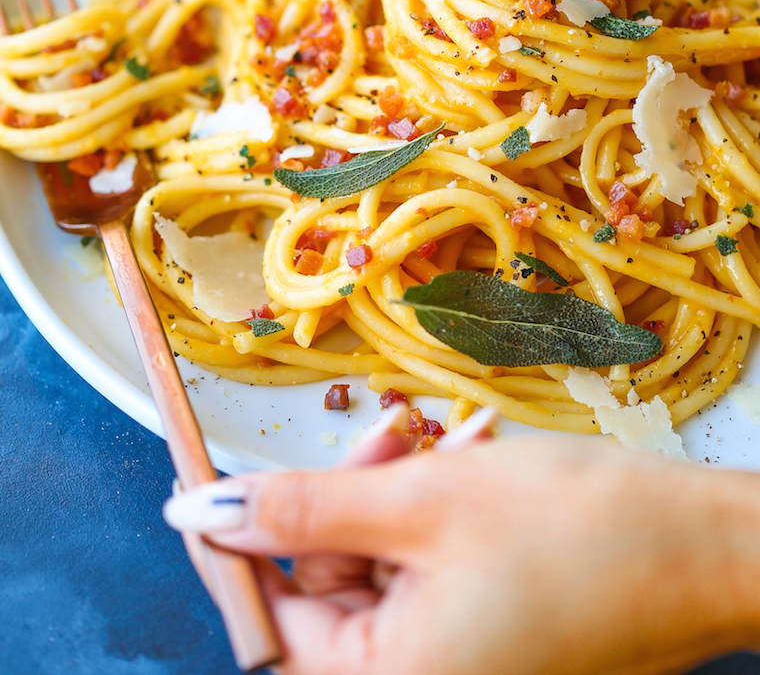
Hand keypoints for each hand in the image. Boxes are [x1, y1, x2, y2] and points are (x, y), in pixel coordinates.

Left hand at [163, 413, 759, 674]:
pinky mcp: (484, 637)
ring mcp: (454, 664)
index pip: (266, 615)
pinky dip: (433, 516)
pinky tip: (469, 468)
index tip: (211, 474)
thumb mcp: (421, 500)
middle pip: (325, 587)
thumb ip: (302, 508)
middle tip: (388, 434)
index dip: (239, 536)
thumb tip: (202, 511)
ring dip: (395, 494)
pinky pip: (424, 574)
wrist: (705, 547)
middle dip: (344, 496)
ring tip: (446, 443)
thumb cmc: (578, 532)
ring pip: (377, 567)